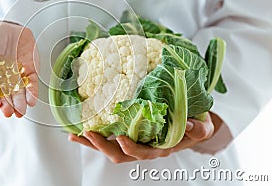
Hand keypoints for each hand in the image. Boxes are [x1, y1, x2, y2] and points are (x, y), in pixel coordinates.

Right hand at [0, 22, 38, 117]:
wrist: (4, 26)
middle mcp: (1, 84)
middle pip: (4, 100)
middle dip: (6, 107)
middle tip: (8, 111)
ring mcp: (16, 79)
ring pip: (18, 96)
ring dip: (19, 104)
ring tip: (20, 110)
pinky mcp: (30, 73)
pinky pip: (32, 85)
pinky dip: (32, 93)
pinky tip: (31, 100)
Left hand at [69, 112, 214, 163]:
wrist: (189, 124)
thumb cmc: (195, 126)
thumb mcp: (203, 127)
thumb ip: (199, 129)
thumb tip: (190, 124)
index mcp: (160, 149)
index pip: (143, 153)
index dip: (131, 148)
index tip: (120, 138)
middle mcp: (144, 148)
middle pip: (119, 154)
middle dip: (102, 146)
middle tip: (87, 134)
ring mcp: (134, 142)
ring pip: (109, 148)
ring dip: (92, 142)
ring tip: (75, 135)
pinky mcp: (128, 134)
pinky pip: (108, 138)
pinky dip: (95, 135)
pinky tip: (81, 130)